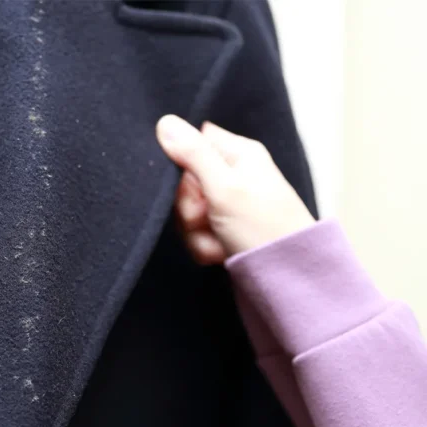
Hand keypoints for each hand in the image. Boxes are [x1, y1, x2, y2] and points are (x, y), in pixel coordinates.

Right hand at [155, 115, 314, 263]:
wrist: (287, 279)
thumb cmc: (264, 228)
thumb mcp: (225, 187)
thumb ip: (193, 155)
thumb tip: (164, 121)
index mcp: (240, 154)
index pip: (193, 143)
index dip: (181, 164)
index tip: (189, 183)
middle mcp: (233, 176)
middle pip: (184, 183)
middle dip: (189, 208)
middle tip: (207, 218)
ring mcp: (228, 205)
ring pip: (187, 213)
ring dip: (196, 232)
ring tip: (219, 241)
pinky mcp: (223, 230)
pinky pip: (196, 233)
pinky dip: (204, 246)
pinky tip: (220, 252)